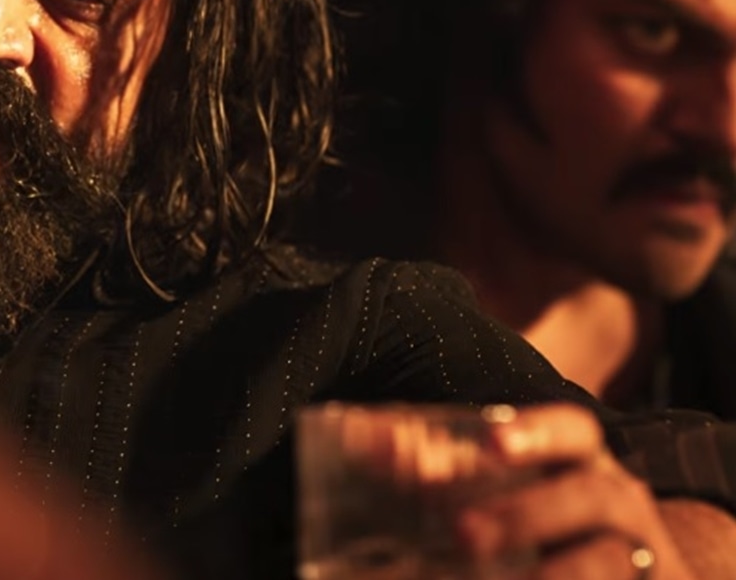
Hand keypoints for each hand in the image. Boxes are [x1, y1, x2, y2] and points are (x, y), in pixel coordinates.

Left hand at [458, 402, 695, 579]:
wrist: (628, 575)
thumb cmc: (543, 524)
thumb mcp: (502, 491)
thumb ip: (436, 470)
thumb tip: (358, 439)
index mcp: (579, 465)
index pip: (574, 432)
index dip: (538, 433)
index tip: (493, 442)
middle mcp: (618, 504)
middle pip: (594, 496)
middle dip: (528, 514)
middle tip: (462, 533)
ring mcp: (640, 557)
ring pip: (611, 560)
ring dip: (557, 572)